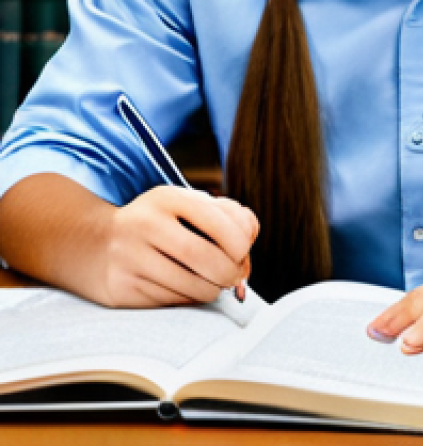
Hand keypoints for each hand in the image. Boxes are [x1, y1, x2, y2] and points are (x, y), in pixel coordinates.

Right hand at [101, 186, 258, 308]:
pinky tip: (189, 290)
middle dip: (229, 272)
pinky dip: (190, 299)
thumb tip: (250, 243)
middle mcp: (145, 225)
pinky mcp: (121, 289)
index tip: (244, 252)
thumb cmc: (159, 224)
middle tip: (235, 277)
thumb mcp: (186, 206)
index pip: (218, 221)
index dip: (240, 242)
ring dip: (212, 290)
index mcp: (168, 198)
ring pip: (190, 286)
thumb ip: (226, 216)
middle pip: (204, 258)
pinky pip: (171, 302)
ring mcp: (130, 258)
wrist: (94, 244)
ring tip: (215, 284)